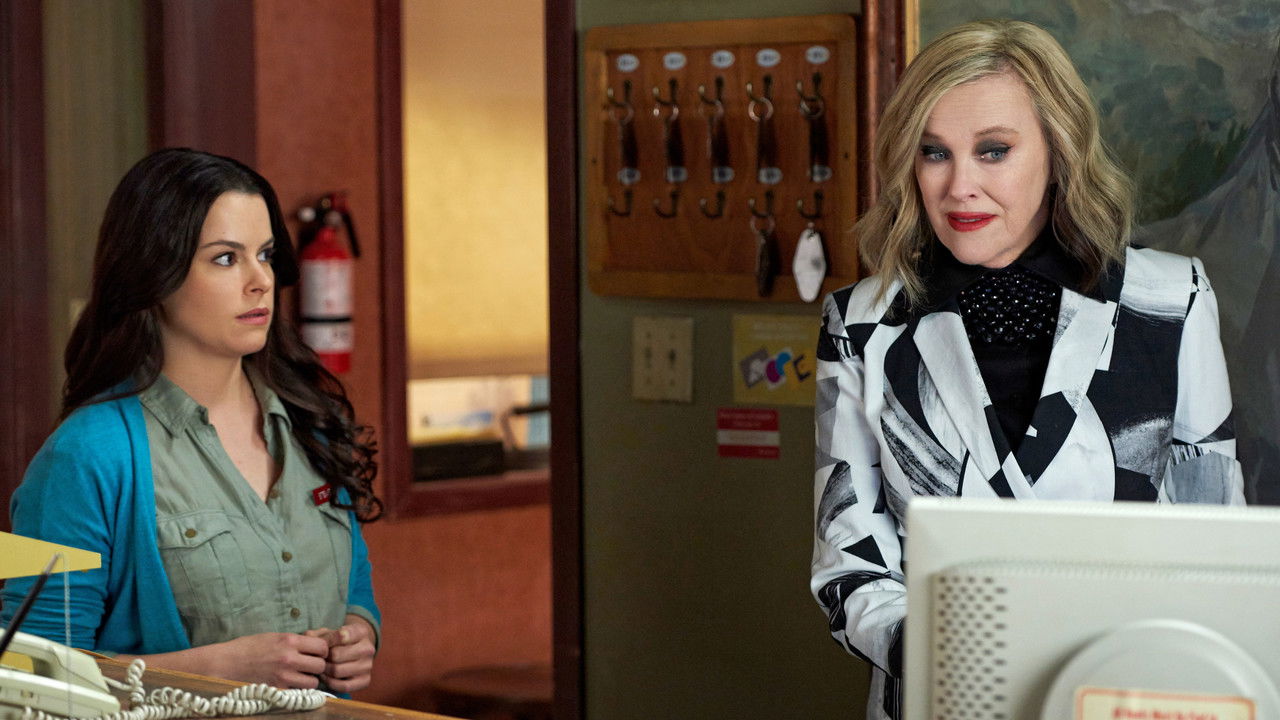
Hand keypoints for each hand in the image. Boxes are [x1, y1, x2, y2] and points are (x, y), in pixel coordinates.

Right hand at [207, 632, 329, 687]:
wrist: (226, 663)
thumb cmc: (249, 647)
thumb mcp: (274, 636)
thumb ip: (294, 641)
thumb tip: (312, 645)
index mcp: (290, 640)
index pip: (322, 647)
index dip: (322, 651)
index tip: (316, 653)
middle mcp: (289, 658)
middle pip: (320, 665)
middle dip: (317, 666)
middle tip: (309, 666)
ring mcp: (283, 676)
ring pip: (313, 682)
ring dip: (309, 680)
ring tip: (300, 676)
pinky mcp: (276, 690)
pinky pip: (298, 693)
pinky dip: (297, 690)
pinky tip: (290, 685)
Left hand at [306, 615, 375, 692]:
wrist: (354, 649)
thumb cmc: (337, 641)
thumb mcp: (328, 632)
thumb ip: (316, 635)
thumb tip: (308, 641)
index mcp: (361, 631)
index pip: (341, 636)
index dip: (325, 641)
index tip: (320, 645)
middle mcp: (368, 648)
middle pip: (337, 655)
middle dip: (323, 658)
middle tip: (318, 659)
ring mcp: (368, 665)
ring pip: (338, 671)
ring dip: (325, 671)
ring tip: (321, 668)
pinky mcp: (365, 680)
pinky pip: (343, 686)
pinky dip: (331, 683)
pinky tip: (327, 677)